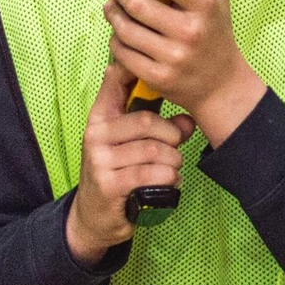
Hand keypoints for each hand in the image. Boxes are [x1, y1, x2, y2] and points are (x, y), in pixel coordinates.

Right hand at [65, 64, 196, 264]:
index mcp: (100, 116)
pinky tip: (165, 184)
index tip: (159, 75)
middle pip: (148, 122)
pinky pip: (153, 174)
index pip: (116, 79)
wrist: (95, 215)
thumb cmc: (120, 171)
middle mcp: (95, 134)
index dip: (138, 69)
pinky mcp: (109, 184)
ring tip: (169, 170)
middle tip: (175, 148)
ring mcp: (99, 159)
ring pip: (156, 151)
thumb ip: (162, 127)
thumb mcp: (135, 144)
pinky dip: (169, 180)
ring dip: (173, 163)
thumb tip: (189, 121)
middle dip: (172, 137)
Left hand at [104, 0, 267, 146]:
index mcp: (204, 6)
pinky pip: (123, 54)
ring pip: (126, 30)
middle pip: (139, 6)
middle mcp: (189, 32)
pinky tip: (120, 33)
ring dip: (113, 15)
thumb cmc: (217, 33)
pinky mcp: (158, 77)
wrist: (222, 85)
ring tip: (111, 7)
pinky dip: (116, 41)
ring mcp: (172, 57)